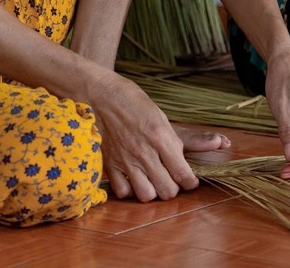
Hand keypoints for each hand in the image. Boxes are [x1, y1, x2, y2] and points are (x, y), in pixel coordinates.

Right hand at [92, 74, 198, 201]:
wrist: (99, 94)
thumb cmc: (131, 101)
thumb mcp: (160, 115)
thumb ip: (173, 139)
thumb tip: (190, 155)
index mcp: (160, 137)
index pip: (182, 173)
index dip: (190, 182)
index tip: (190, 182)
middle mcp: (144, 152)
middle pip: (167, 190)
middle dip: (174, 188)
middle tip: (171, 180)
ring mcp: (125, 160)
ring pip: (146, 195)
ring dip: (153, 191)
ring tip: (153, 181)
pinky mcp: (109, 164)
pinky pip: (123, 191)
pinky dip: (130, 190)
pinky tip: (133, 180)